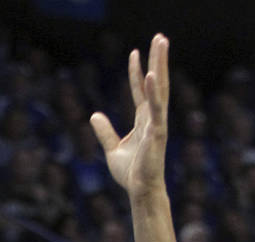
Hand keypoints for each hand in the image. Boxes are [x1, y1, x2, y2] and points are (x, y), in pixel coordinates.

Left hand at [89, 34, 168, 199]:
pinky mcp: (157, 134)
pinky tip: (151, 76)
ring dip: (160, 66)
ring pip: (159, 90)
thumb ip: (104, 131)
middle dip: (158, 60)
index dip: (137, 71)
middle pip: (155, 83)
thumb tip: (94, 115)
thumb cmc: (130, 173)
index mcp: (143, 120)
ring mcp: (157, 124)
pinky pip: (156, 110)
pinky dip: (153, 93)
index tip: (134, 52)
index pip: (140, 90)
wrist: (139, 191)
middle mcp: (153, 118)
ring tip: (161, 45)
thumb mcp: (111, 149)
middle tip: (160, 37)